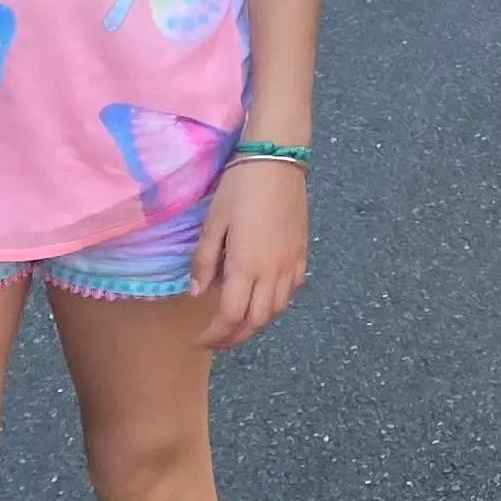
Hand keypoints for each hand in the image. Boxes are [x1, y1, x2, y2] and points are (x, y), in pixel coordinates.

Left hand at [191, 155, 306, 349]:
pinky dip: (275, 304)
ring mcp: (291, 264)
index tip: (198, 340)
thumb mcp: (213, 223)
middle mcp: (273, 273)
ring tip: (236, 322)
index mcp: (246, 267)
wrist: (278, 160)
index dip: (214, 335)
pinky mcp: (302, 253)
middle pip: (256, 321)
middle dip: (234, 337)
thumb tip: (198, 292)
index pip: (230, 317)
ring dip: (255, 323)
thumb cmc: (239, 188)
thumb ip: (204, 261)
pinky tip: (263, 298)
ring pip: (276, 310)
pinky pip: (291, 291)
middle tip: (215, 339)